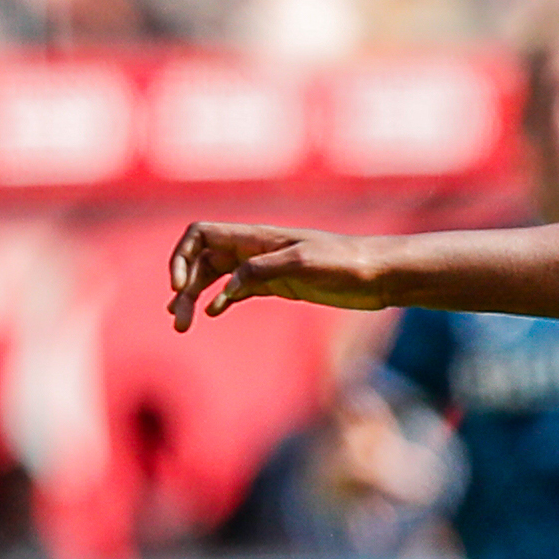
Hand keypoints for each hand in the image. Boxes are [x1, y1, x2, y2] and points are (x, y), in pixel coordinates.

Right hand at [168, 222, 388, 328]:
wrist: (380, 274)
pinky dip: (220, 300)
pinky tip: (213, 314)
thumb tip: (227, 289)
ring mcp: (266, 268)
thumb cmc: (346, 262)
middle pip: (202, 261)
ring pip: (216, 277)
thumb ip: (262, 270)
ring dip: (195, 297)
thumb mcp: (303, 263)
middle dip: (184, 286)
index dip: (182, 256)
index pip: (201, 235)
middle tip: (178, 320)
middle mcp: (255, 250)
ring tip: (182, 324)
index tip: (180, 286)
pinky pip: (238, 290)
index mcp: (256, 238)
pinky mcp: (280, 285)